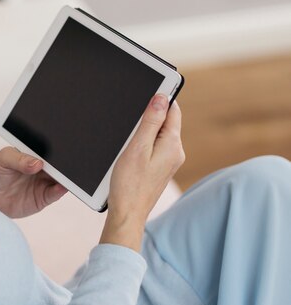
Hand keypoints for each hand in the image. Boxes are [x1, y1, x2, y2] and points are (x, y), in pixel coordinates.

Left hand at [0, 147, 67, 217]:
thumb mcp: (3, 159)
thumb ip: (19, 159)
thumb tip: (37, 163)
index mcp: (35, 155)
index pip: (50, 151)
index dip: (58, 149)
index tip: (64, 148)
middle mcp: (43, 168)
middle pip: (59, 165)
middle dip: (66, 163)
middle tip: (71, 161)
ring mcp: (44, 183)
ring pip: (61, 179)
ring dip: (67, 177)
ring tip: (71, 175)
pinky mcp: (43, 198)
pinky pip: (55, 193)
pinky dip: (60, 190)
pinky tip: (62, 187)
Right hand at [100, 94, 184, 250]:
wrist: (128, 214)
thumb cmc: (129, 184)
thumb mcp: (137, 147)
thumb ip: (150, 122)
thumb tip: (161, 98)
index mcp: (173, 145)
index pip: (173, 110)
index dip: (161, 98)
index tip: (148, 90)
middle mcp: (176, 152)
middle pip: (167, 121)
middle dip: (150, 115)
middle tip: (132, 119)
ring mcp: (170, 161)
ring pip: (159, 134)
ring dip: (145, 130)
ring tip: (129, 141)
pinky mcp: (161, 168)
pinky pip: (155, 146)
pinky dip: (144, 142)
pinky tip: (131, 152)